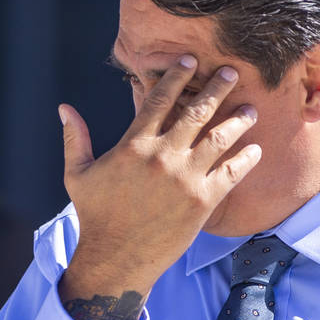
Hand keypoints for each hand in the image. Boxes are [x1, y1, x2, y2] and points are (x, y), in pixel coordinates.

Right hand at [57, 55, 260, 314]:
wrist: (117, 258)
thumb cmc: (95, 216)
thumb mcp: (77, 175)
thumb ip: (75, 138)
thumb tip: (64, 107)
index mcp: (133, 145)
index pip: (159, 99)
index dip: (177, 76)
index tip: (191, 61)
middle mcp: (162, 156)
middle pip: (197, 112)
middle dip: (217, 89)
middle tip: (232, 73)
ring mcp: (185, 178)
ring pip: (219, 139)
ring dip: (238, 121)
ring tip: (251, 110)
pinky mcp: (202, 201)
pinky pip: (230, 173)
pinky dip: (245, 159)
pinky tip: (255, 149)